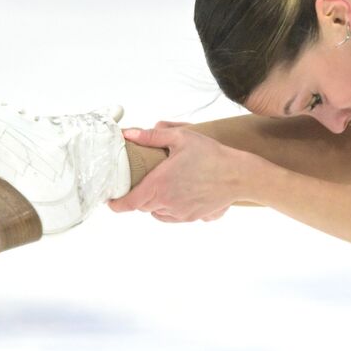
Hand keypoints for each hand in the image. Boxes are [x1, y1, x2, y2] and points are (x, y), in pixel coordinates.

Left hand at [108, 126, 250, 222]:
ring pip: (156, 212)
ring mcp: (180, 212)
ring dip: (153, 203)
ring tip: (160, 187)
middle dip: (137, 196)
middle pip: (141, 206)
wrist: (239, 176)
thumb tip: (128, 133)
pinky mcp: (192, 217)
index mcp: (158, 185)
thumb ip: (151, 136)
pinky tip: (176, 195)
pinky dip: (168, 208)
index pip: (127, 203)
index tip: (110, 200)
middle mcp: (167, 203)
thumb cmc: (211, 155)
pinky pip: (172, 217)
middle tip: (140, 182)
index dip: (115, 204)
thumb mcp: (181, 137)